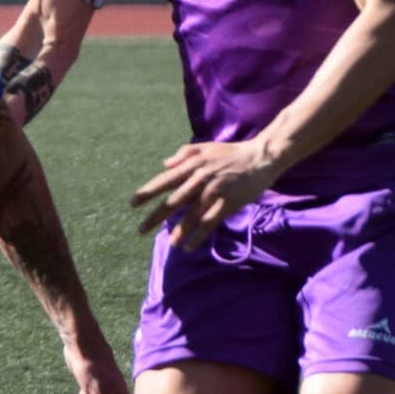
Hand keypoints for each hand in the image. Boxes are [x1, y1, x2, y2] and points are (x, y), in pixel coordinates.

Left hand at [130, 138, 275, 250]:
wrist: (261, 157)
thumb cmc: (231, 152)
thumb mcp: (205, 147)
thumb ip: (184, 154)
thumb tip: (164, 164)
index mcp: (193, 165)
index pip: (165, 180)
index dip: (148, 192)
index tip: (133, 203)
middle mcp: (200, 179)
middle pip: (174, 201)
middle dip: (156, 216)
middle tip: (141, 230)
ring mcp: (214, 192)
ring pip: (191, 215)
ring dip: (179, 231)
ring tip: (168, 243)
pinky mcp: (228, 203)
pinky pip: (210, 223)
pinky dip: (199, 236)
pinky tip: (189, 247)